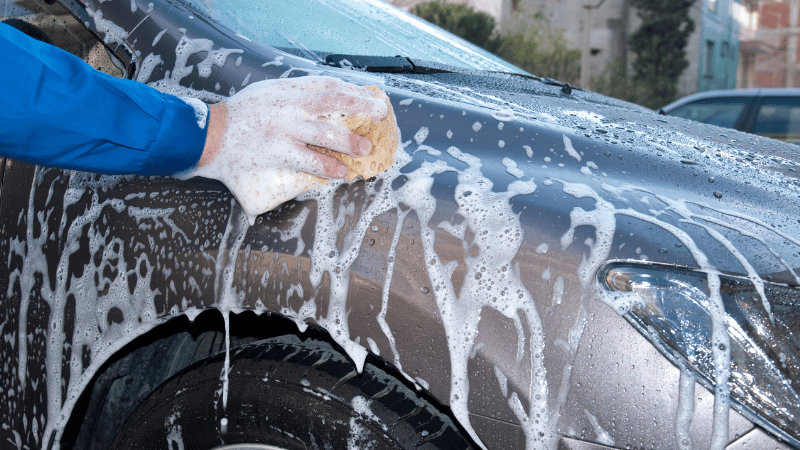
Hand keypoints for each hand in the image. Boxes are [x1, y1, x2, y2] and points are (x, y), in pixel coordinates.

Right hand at [197, 76, 388, 176]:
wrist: (207, 136)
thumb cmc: (238, 117)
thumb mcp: (266, 95)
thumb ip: (292, 98)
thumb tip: (324, 106)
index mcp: (286, 90)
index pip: (327, 85)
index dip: (352, 90)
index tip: (370, 96)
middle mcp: (287, 106)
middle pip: (332, 103)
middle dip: (360, 107)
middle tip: (380, 114)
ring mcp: (282, 129)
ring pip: (324, 133)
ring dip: (349, 142)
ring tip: (366, 149)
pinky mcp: (275, 152)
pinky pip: (307, 160)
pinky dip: (326, 166)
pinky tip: (341, 171)